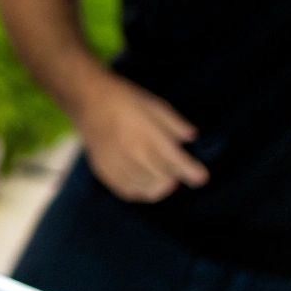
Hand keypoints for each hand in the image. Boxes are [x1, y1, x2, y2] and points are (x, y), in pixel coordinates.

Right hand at [74, 71, 209, 202]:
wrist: (88, 101)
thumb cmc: (124, 100)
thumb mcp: (155, 104)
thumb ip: (174, 123)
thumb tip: (191, 138)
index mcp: (149, 135)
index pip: (177, 162)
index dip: (192, 172)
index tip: (202, 177)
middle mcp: (134, 153)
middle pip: (164, 180)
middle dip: (176, 177)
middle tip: (177, 170)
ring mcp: (119, 165)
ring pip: (147, 189)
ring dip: (159, 186)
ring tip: (162, 176)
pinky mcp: (105, 171)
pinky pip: (128, 191)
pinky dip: (140, 190)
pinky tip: (143, 180)